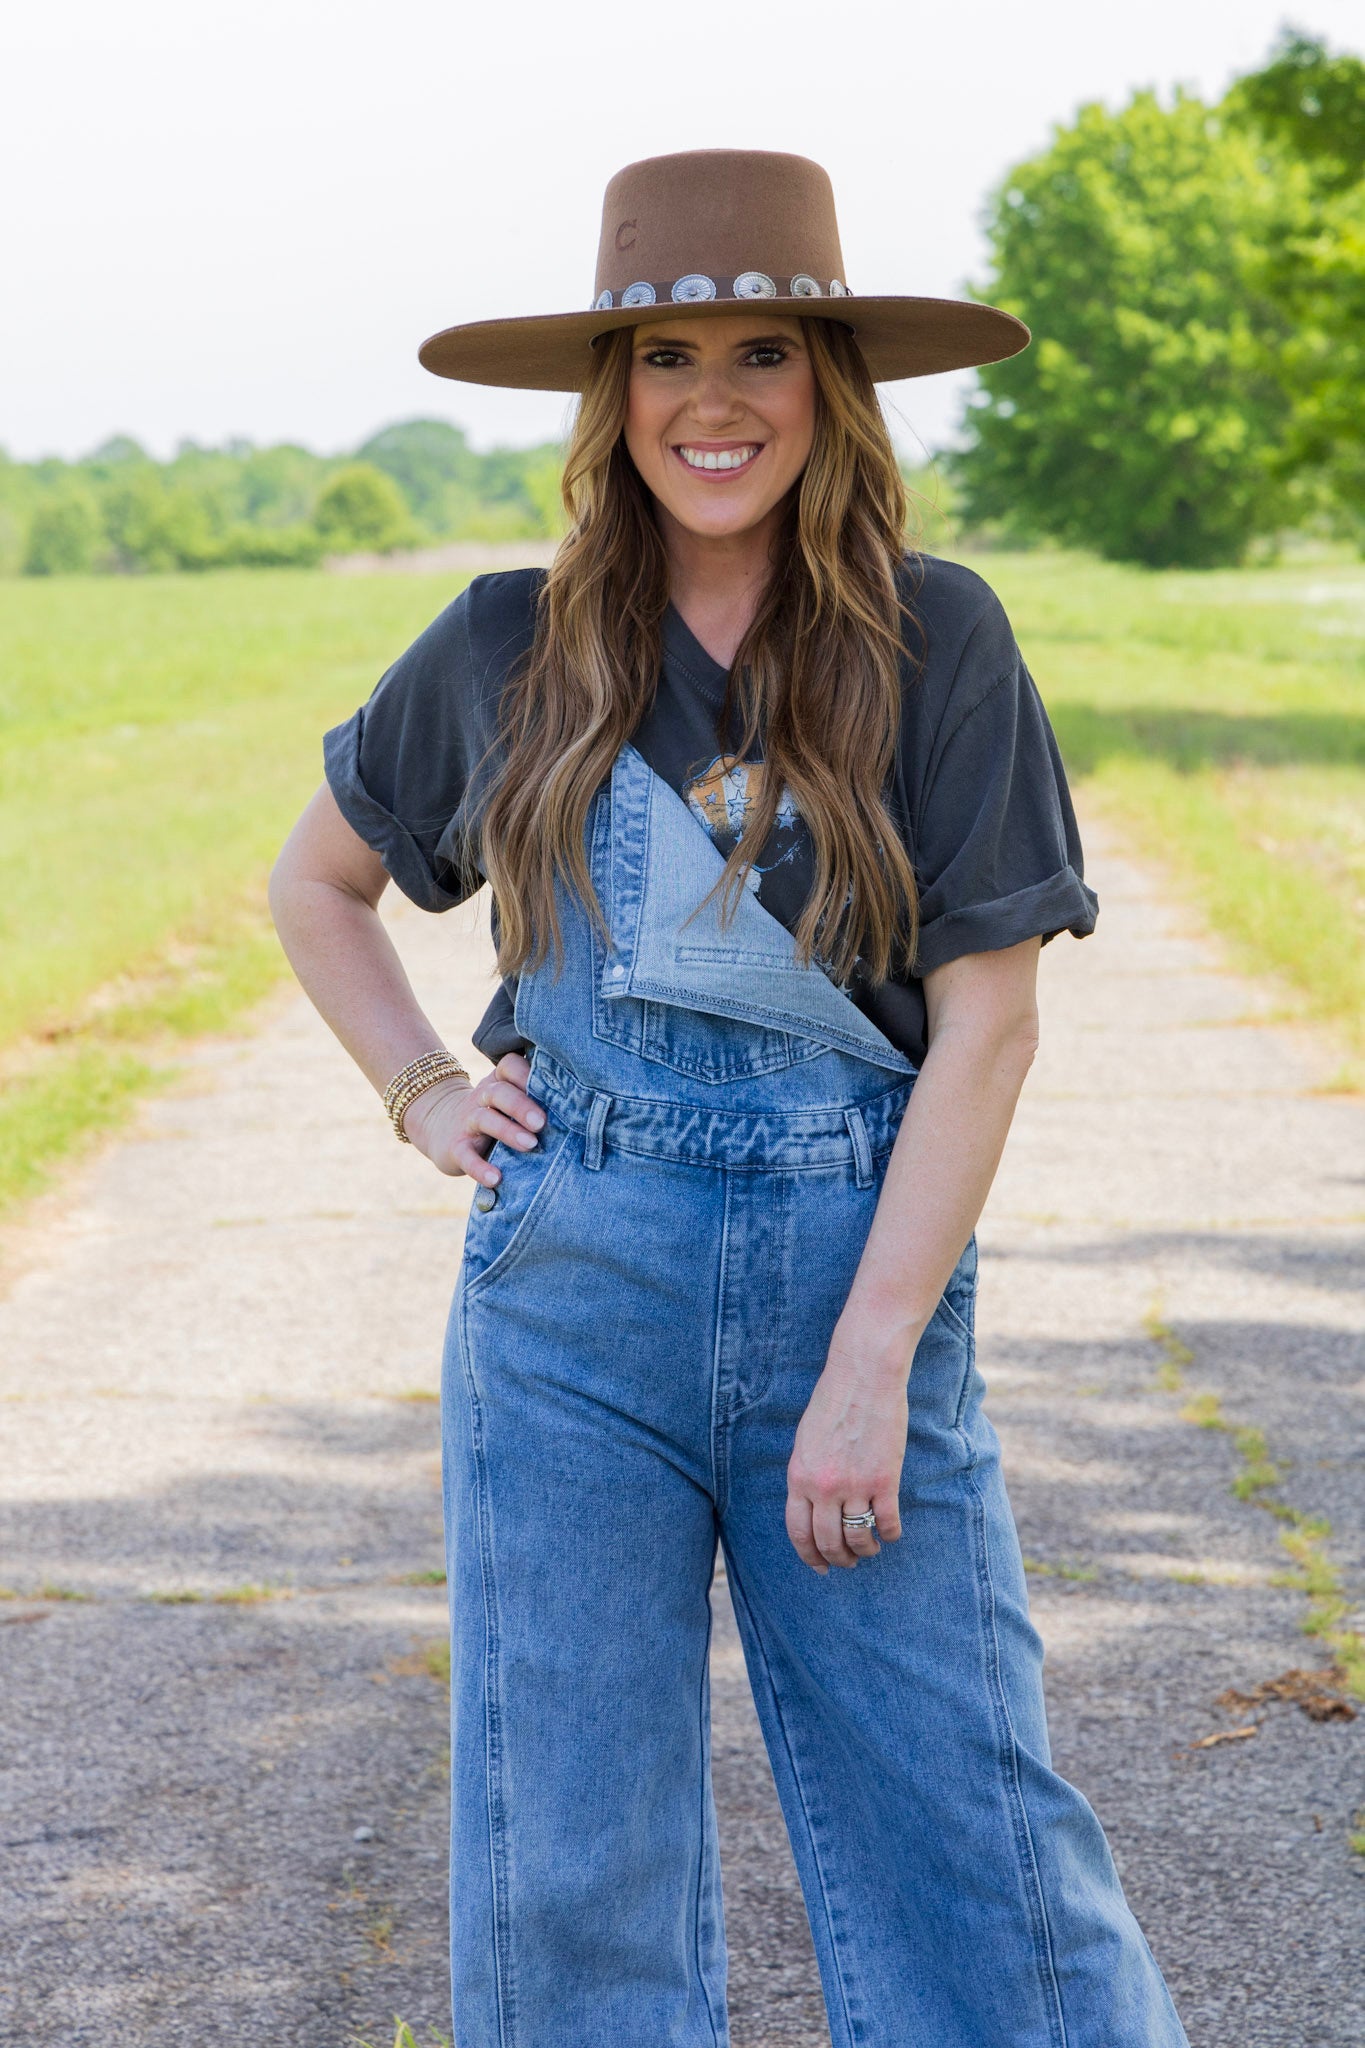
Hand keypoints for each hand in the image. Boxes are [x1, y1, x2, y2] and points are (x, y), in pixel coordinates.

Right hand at [402, 1052, 543, 1185]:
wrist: (440, 1127)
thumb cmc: (494, 1115)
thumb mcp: (510, 1103)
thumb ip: (537, 1102)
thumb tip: (584, 1113)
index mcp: (499, 1082)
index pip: (510, 1066)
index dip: (527, 1073)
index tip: (551, 1088)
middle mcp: (482, 1097)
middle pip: (499, 1093)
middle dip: (522, 1105)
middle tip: (542, 1122)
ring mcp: (467, 1121)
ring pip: (485, 1119)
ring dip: (507, 1131)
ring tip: (530, 1145)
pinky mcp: (455, 1147)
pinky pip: (466, 1156)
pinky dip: (480, 1168)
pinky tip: (496, 1178)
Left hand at [785, 1315, 920, 1572]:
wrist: (864, 1375)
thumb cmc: (833, 1401)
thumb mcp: (805, 1441)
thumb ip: (806, 1474)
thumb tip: (812, 1507)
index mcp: (799, 1476)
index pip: (798, 1532)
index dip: (809, 1556)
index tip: (820, 1567)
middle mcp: (823, 1487)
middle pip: (828, 1542)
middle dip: (838, 1559)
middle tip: (848, 1562)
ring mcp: (854, 1485)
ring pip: (858, 1538)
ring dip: (865, 1550)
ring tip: (870, 1548)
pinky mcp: (885, 1479)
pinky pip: (888, 1522)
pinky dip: (890, 1533)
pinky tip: (891, 1532)